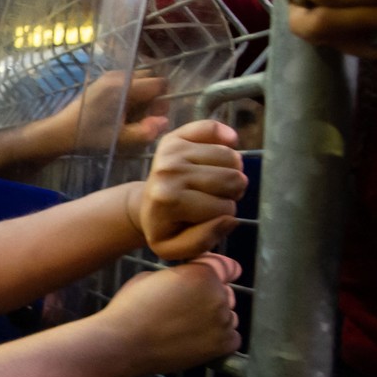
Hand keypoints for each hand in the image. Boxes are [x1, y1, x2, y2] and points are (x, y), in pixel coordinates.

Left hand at [46, 71, 171, 156]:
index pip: (160, 83)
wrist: (62, 130)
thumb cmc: (92, 136)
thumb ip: (146, 131)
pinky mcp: (103, 79)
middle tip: (143, 116)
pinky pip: (126, 80)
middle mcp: (119, 76)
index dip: (162, 100)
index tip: (153, 115)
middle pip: (151, 78)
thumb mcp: (121, 139)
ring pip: (139, 78)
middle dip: (153, 96)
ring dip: (142, 93)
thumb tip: (165, 121)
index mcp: (126, 87)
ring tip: (130, 113)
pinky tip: (119, 109)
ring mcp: (110, 75)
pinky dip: (130, 91)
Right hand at [100, 254, 242, 375]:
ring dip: (215, 319)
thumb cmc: (130, 308)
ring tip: (189, 327)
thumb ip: (180, 275)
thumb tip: (187, 279)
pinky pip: (231, 338)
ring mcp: (222, 322)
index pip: (228, 267)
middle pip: (227, 293)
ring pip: (229, 316)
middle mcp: (218, 296)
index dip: (218, 271)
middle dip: (211, 297)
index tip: (210, 278)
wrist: (122, 343)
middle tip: (187, 307)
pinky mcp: (221, 346)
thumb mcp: (152, 277)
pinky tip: (197, 340)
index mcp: (202, 274)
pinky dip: (219, 339)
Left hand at [135, 120, 246, 259]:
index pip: (225, 209)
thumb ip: (203, 242)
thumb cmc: (166, 228)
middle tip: (216, 198)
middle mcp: (169, 171)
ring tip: (216, 183)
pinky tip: (227, 147)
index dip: (224, 217)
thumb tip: (229, 219)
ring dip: (232, 172)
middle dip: (231, 194)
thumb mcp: (175, 248)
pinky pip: (213, 128)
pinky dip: (226, 137)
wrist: (143, 207)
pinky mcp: (176, 137)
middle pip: (233, 180)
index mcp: (168, 201)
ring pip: (232, 157)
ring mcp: (172, 151)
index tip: (209, 218)